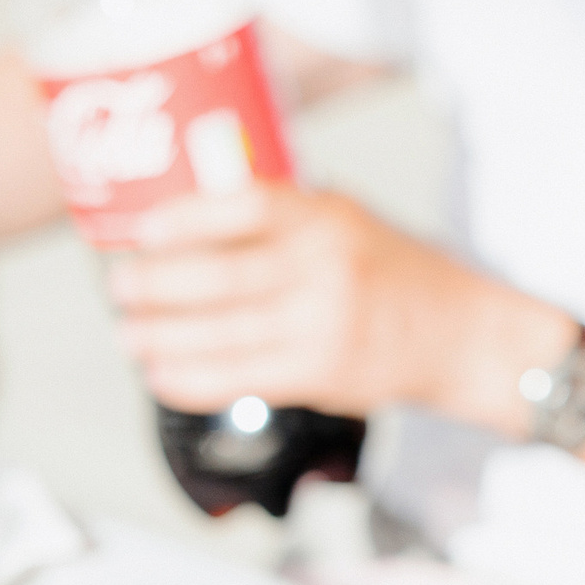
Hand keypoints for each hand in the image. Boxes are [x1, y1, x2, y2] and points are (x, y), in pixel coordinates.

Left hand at [107, 184, 565, 423]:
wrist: (464, 337)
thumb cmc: (404, 278)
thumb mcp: (354, 222)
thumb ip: (287, 217)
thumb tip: (197, 212)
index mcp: (329, 219)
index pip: (244, 206)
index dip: (184, 219)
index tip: (145, 230)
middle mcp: (324, 268)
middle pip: (217, 273)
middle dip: (154, 284)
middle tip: (121, 287)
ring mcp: (322, 324)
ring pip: (217, 330)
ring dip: (159, 334)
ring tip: (128, 333)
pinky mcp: (319, 374)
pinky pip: (236, 378)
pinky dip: (189, 378)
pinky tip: (161, 374)